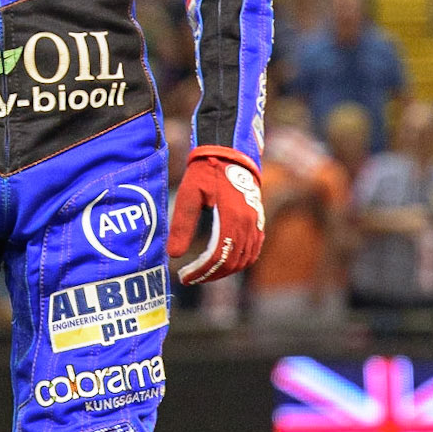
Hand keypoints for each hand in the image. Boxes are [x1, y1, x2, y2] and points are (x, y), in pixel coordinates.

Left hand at [167, 149, 264, 284]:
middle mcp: (248, 224)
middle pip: (232, 263)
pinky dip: (240, 261)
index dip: (201, 272)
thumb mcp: (189, 194)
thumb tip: (173, 255)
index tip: (184, 277)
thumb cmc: (206, 172)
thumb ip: (182, 224)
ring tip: (203, 273)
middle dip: (210, 275)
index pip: (217, 257)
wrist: (230, 153)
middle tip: (190, 278)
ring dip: (224, 270)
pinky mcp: (258, 221)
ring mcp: (256, 223)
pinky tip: (222, 263)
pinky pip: (254, 250)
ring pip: (245, 260)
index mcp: (231, 218)